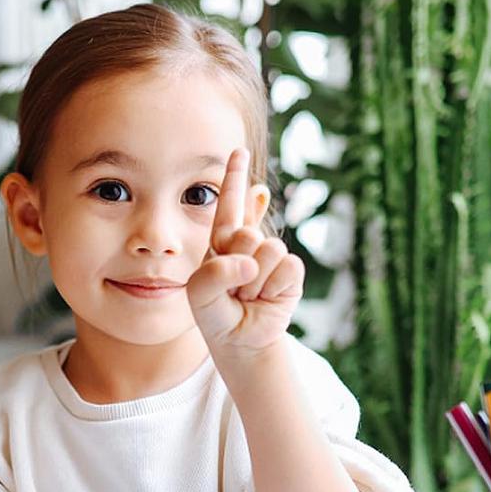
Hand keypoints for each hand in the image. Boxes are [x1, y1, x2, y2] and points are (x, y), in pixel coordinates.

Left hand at [186, 147, 303, 357]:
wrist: (239, 341)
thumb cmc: (215, 313)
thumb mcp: (198, 292)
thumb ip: (214, 272)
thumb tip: (252, 262)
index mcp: (223, 240)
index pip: (229, 204)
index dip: (234, 177)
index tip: (237, 150)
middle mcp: (249, 243)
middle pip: (247, 235)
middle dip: (238, 264)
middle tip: (234, 288)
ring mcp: (272, 257)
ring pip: (268, 251)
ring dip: (254, 282)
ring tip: (247, 295)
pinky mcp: (292, 274)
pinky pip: (286, 269)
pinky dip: (272, 289)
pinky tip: (265, 299)